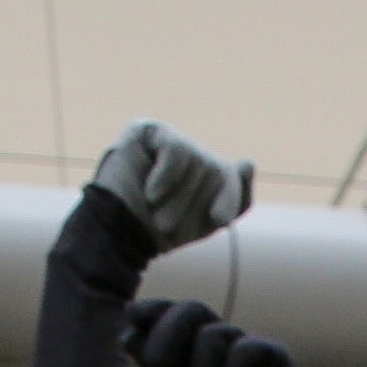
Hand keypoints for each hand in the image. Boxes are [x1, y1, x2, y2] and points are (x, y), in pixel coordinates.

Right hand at [82, 117, 254, 257]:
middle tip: (168, 221)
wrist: (118, 236)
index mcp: (203, 169)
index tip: (217, 219)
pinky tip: (151, 192)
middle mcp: (188, 150)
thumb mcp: (205, 222)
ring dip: (177, 197)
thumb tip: (248, 163)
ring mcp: (167, 138)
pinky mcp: (147, 130)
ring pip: (197, 161)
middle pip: (215, 170)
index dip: (228, 199)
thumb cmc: (159, 231)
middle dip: (193, 205)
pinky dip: (166, 177)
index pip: (231, 177)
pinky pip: (176, 149)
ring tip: (155, 208)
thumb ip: (236, 199)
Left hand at [120, 297, 313, 366]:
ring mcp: (245, 343)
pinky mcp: (273, 353)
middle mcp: (218, 338)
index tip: (134, 316)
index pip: (169, 312)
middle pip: (190, 309)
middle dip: (168, 333)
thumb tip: (128, 333)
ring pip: (212, 337)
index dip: (151, 310)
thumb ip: (153, 366)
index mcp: (190, 344)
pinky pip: (245, 351)